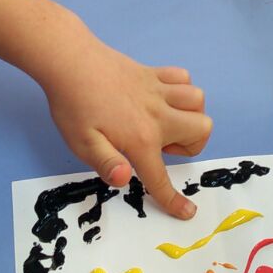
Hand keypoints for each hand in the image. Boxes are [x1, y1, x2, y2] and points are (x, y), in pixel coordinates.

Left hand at [41, 38, 212, 219]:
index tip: (187, 212)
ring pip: (198, 101)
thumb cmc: (73, 106)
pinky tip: (161, 96)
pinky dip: (180, 89)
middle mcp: (157, 114)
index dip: (174, 200)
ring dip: (189, 114)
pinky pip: (183, 78)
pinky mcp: (153, 73)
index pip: (161, 177)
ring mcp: (158, 90)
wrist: (70, 61)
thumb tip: (125, 179)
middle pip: (202, 129)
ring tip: (165, 120)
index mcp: (140, 138)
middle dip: (190, 144)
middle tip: (161, 144)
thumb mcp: (81, 143)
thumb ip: (106, 163)